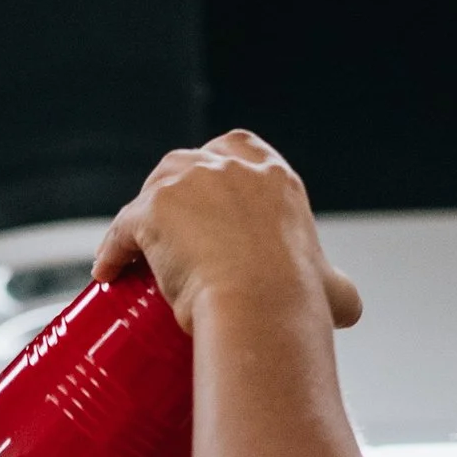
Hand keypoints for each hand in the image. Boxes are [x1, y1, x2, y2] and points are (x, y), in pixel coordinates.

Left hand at [90, 130, 363, 336]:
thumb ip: (337, 289)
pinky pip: (123, 226)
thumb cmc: (296, 301)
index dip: (219, 172)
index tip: (209, 203)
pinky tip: (107, 273)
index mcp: (274, 177)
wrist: (262, 304)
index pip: (239, 149)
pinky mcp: (152, 209)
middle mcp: (231, 168)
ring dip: (141, 217)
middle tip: (169, 237)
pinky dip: (113, 249)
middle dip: (174, 194)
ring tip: (136, 255)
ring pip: (153, 190)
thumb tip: (349, 308)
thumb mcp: (331, 289)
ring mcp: (189, 181)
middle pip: (187, 164)